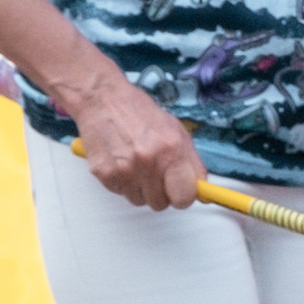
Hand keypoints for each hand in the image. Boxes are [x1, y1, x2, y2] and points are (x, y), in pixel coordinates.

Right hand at [72, 73, 203, 212]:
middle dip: (160, 192)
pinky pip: (120, 193)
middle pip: (161, 204)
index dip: (183, 196)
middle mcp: (149, 162)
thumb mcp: (176, 130)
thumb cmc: (139, 112)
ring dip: (140, 188)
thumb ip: (191, 163)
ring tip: (135, 163)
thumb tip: (203, 194)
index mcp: (172, 150)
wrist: (101, 99)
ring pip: (139, 201)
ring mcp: (125, 170)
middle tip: (154, 172)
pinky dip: (122, 182)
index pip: (184, 197)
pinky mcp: (104, 174)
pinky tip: (120, 161)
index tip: (180, 191)